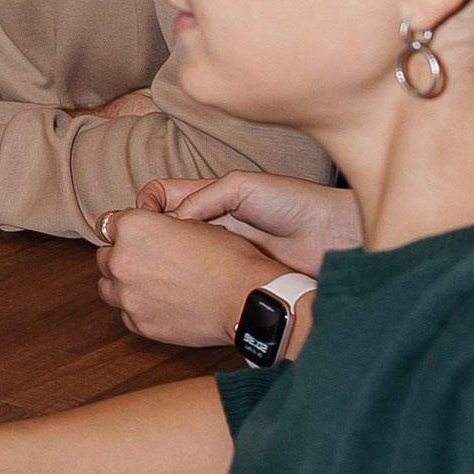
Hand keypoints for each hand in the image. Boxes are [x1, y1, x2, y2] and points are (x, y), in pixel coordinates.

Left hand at [95, 200, 278, 348]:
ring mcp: (128, 295)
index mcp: (134, 227)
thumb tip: (150, 230)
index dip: (122, 228)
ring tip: (151, 283)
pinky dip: (137, 308)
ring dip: (123, 283)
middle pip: (103, 257)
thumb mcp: (193, 222)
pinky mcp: (138, 324)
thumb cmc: (227, 257)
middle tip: (148, 260)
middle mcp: (122, 260)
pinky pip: (126, 313)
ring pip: (108, 287)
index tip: (132, 235)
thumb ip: (158, 225)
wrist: (245, 298)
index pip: (107, 224)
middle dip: (121, 256)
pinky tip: (161, 303)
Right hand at [159, 171, 360, 270]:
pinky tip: (183, 286)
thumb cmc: (294, 202)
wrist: (331, 236)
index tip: (142, 219)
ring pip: (178, 257)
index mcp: (209, 195)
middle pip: (164, 229)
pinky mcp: (230, 275)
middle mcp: (210, 222)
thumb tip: (172, 222)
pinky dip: (185, 282)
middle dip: (149, 237)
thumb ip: (204, 197)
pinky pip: (199, 278)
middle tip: (144, 249)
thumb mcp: (242, 187)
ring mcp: (219, 251)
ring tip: (161, 269)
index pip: (161, 196)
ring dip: (166, 262)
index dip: (146, 205)